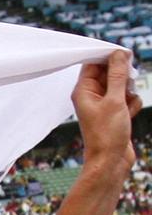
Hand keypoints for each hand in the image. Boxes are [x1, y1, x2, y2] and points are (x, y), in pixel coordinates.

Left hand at [72, 51, 141, 172]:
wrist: (111, 161)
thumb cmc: (107, 134)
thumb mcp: (114, 100)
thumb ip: (117, 75)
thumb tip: (119, 53)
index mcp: (83, 91)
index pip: (92, 63)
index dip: (108, 56)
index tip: (124, 54)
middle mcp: (91, 96)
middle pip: (109, 72)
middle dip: (122, 77)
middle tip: (125, 88)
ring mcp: (104, 104)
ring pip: (122, 85)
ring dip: (129, 92)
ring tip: (126, 106)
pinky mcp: (115, 112)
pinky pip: (128, 98)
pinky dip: (132, 104)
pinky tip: (130, 115)